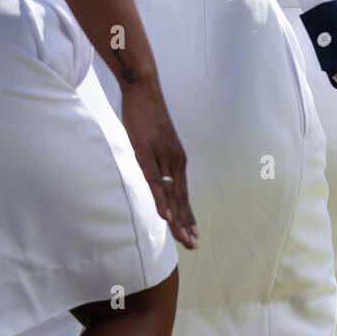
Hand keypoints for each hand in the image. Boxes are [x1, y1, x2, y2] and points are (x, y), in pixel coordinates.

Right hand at [120, 87, 197, 248]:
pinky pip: (155, 182)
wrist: (143, 90)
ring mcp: (162, 159)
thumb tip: (155, 178)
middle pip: (181, 200)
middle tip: (193, 246)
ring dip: (177, 219)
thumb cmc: (147, 117)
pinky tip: (165, 216)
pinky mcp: (147, 153)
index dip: (188, 216)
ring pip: (171, 195)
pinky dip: (161, 200)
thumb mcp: (155, 144)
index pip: (183, 196)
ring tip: (182, 239)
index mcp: (177, 162)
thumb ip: (157, 163)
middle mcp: (175, 162)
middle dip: (186, 225)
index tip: (193, 235)